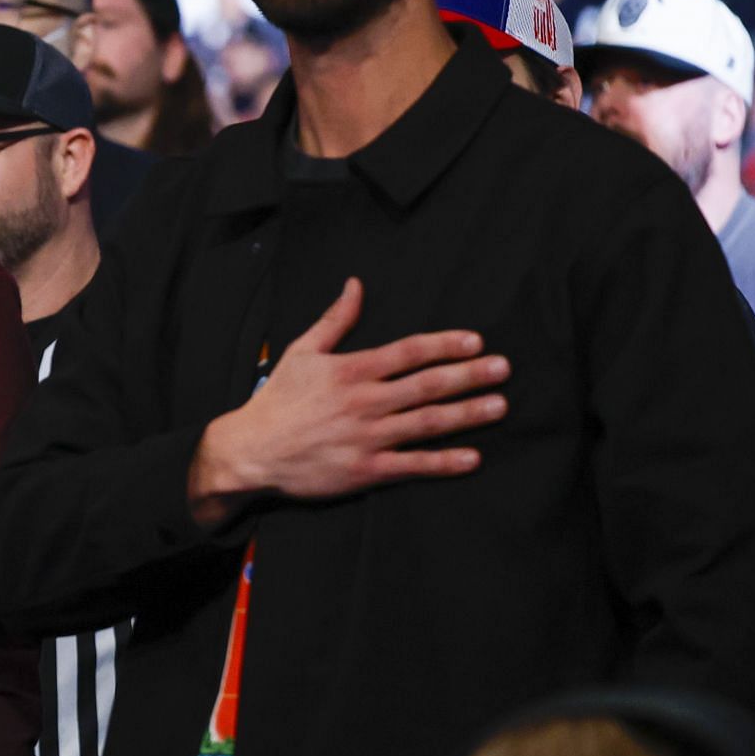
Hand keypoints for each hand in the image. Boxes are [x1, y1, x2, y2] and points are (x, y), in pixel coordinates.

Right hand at [189, 279, 509, 528]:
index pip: (408, 352)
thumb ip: (335, 320)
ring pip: (426, 423)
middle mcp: (364, 401)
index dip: (444, 345)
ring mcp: (366, 437)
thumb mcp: (302, 352)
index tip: (475, 341)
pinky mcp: (365, 470)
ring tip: (499, 405)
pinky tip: (472, 457)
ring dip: (467, 414)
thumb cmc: (278, 399)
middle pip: (427, 385)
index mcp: (351, 370)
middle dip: (469, 375)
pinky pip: (412, 465)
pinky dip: (443, 462)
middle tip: (503, 368)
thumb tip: (355, 285)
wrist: (251, 449)